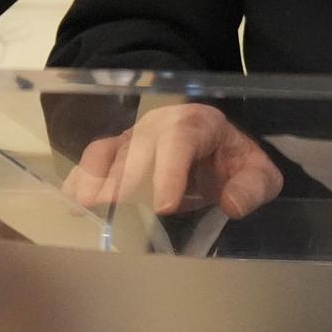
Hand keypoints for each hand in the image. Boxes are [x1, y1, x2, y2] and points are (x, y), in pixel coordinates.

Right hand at [60, 101, 284, 218]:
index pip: (181, 141)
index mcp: (199, 124)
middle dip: (125, 176)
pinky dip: (81, 179)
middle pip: (139, 145)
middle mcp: (161, 125)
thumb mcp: (259, 173)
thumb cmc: (235, 162)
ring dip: (95, 178)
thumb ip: (253, 187)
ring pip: (111, 151)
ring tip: (84, 206)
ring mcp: (136, 136)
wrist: (219, 150)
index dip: (170, 172)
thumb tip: (232, 204)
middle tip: (113, 207)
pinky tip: (72, 204)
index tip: (164, 207)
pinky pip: (95, 159)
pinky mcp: (118, 151)